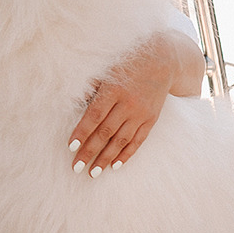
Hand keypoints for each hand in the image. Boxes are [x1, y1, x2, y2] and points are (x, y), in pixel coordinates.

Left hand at [69, 29, 203, 176]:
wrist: (163, 59)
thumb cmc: (126, 63)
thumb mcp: (107, 69)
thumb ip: (91, 86)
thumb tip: (73, 102)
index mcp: (114, 90)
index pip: (94, 116)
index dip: (82, 132)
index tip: (70, 147)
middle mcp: (128, 104)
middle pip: (106, 132)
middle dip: (89, 151)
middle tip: (76, 167)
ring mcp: (141, 113)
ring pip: (121, 140)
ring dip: (106, 158)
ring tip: (93, 172)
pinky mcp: (151, 119)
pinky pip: (137, 141)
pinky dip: (126, 154)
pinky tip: (115, 165)